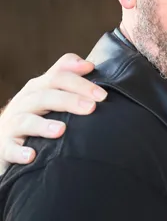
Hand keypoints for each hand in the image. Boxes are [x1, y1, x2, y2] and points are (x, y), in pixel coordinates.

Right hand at [0, 55, 103, 172]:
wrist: (3, 142)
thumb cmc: (31, 118)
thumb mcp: (46, 95)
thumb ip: (65, 77)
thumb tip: (88, 64)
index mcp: (36, 90)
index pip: (57, 77)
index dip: (79, 83)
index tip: (102, 94)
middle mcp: (23, 104)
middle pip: (43, 96)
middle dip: (68, 100)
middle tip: (91, 107)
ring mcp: (11, 126)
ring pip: (25, 121)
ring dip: (42, 125)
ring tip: (61, 130)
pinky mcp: (4, 148)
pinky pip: (9, 149)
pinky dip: (19, 152)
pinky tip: (31, 156)